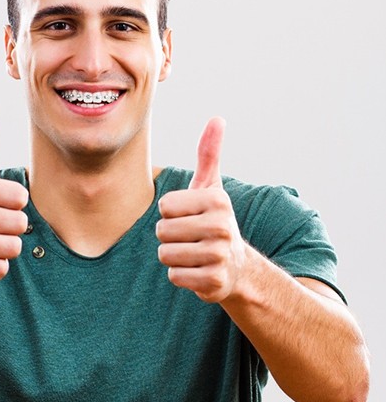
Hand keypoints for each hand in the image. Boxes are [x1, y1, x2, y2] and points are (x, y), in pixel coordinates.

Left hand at [156, 117, 245, 302]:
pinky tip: (198, 270)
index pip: (164, 206)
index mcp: (217, 200)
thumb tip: (217, 119)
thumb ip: (209, 154)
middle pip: (162, 230)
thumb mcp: (211, 187)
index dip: (171, 212)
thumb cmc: (213, 220)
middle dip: (170, 236)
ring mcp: (219, 256)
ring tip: (194, 253)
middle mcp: (222, 227)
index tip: (191, 216)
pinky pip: (174, 276)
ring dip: (174, 256)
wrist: (238, 266)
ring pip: (165, 254)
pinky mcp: (214, 282)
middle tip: (192, 237)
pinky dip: (181, 275)